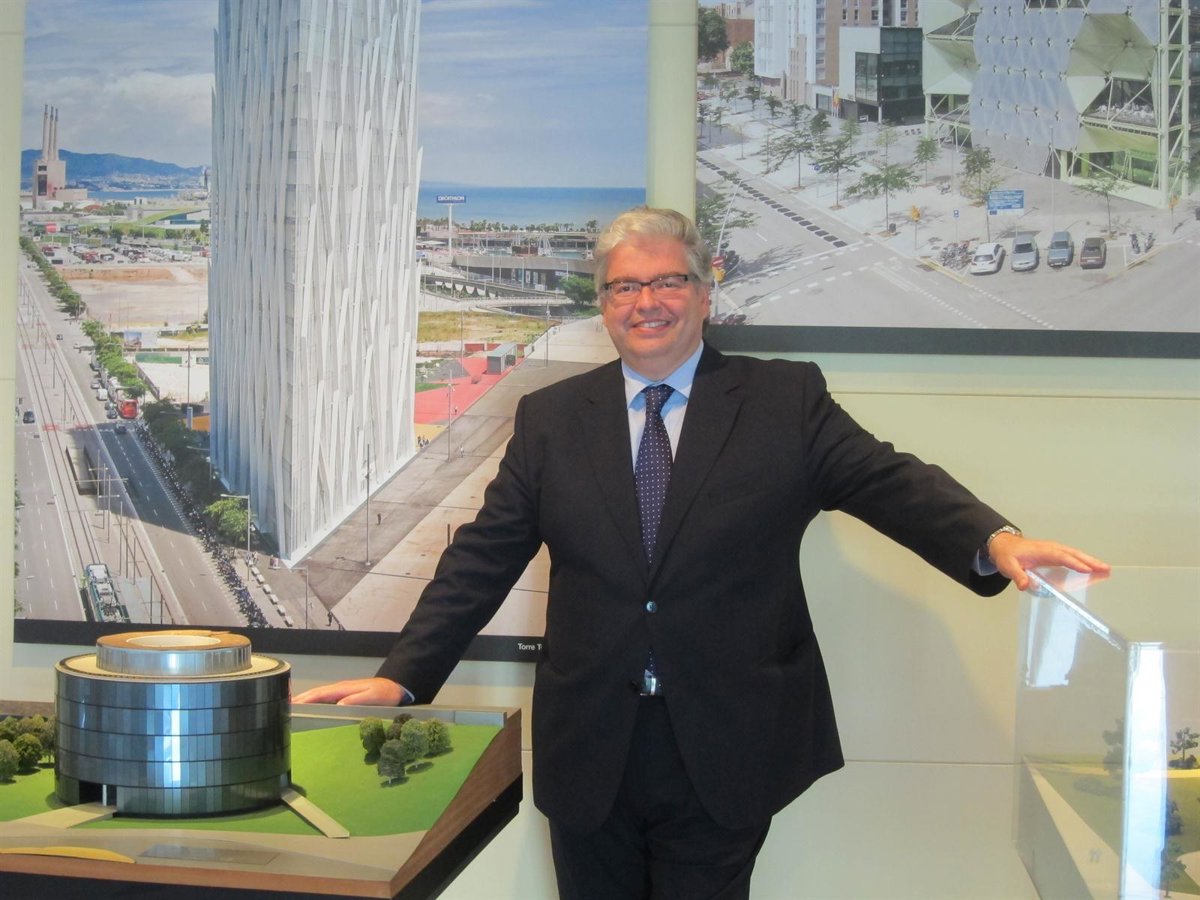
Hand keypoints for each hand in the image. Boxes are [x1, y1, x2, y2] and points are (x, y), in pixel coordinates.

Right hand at [292, 676, 406, 706]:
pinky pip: (325, 702)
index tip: (290, 706)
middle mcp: (339, 690)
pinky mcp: (344, 698)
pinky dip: (314, 705)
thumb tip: (338, 705)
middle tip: (281, 711)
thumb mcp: (373, 696)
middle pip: (314, 695)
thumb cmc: (384, 693)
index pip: (319, 694)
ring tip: (289, 713)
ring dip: (304, 703)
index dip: (304, 699)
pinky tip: (309, 713)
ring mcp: (341, 693)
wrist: (395, 688)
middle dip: (299, 701)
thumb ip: (357, 699)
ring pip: (318, 698)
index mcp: (343, 689)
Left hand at [988, 532, 1110, 590]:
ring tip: (1106, 569)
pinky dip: (1084, 561)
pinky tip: (1094, 569)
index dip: (1074, 563)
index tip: (1088, 569)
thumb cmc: (1008, 556)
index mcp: (1042, 551)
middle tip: (1105, 568)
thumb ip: (1017, 575)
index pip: (1061, 557)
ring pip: (1075, 554)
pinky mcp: (1056, 554)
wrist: (1005, 546)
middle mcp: (1051, 548)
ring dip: (1090, 561)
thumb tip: (1025, 585)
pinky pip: (1072, 557)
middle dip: (1089, 561)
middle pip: (1073, 554)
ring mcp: (1055, 550)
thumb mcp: (1008, 566)